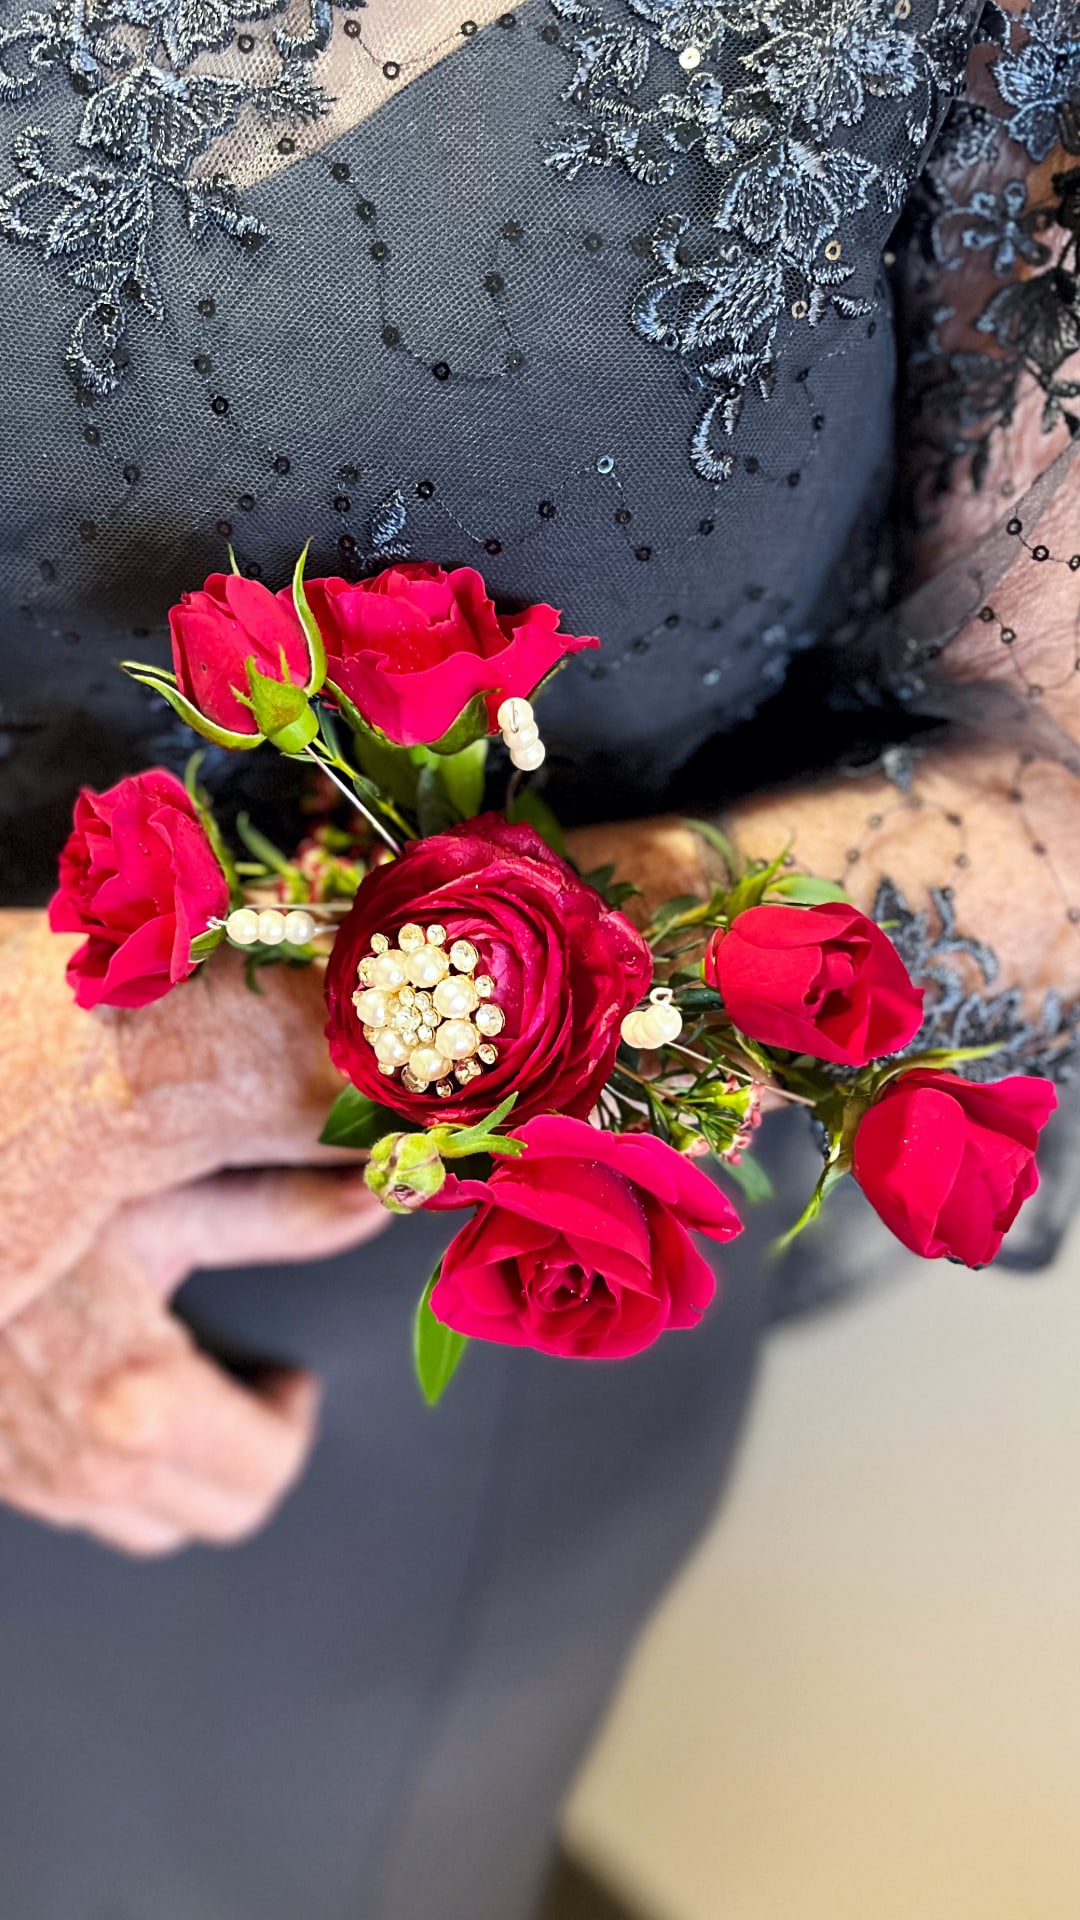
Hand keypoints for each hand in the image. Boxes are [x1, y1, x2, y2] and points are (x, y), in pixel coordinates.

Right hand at [0, 910, 389, 1552]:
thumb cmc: (31, 1198)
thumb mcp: (163, 1194)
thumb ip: (280, 1210)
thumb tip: (375, 1196)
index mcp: (139, 1398)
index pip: (264, 1470)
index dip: (293, 1418)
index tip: (289, 1374)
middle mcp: (86, 1461)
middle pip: (217, 1516)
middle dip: (251, 1450)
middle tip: (249, 1384)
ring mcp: (36, 1481)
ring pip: (149, 1525)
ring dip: (185, 1467)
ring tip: (186, 1384)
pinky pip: (81, 1506)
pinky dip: (118, 1465)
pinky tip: (115, 1393)